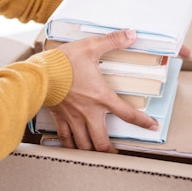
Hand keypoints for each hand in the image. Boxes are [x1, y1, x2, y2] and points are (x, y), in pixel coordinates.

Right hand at [48, 29, 159, 152]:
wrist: (39, 73)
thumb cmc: (63, 62)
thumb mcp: (90, 47)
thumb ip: (113, 40)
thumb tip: (131, 34)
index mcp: (100, 96)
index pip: (127, 114)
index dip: (142, 122)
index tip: (152, 126)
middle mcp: (88, 112)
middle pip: (102, 141)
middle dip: (110, 152)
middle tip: (117, 155)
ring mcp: (73, 117)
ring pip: (84, 144)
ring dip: (92, 152)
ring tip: (97, 156)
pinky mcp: (59, 117)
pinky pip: (65, 138)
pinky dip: (70, 146)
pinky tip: (72, 148)